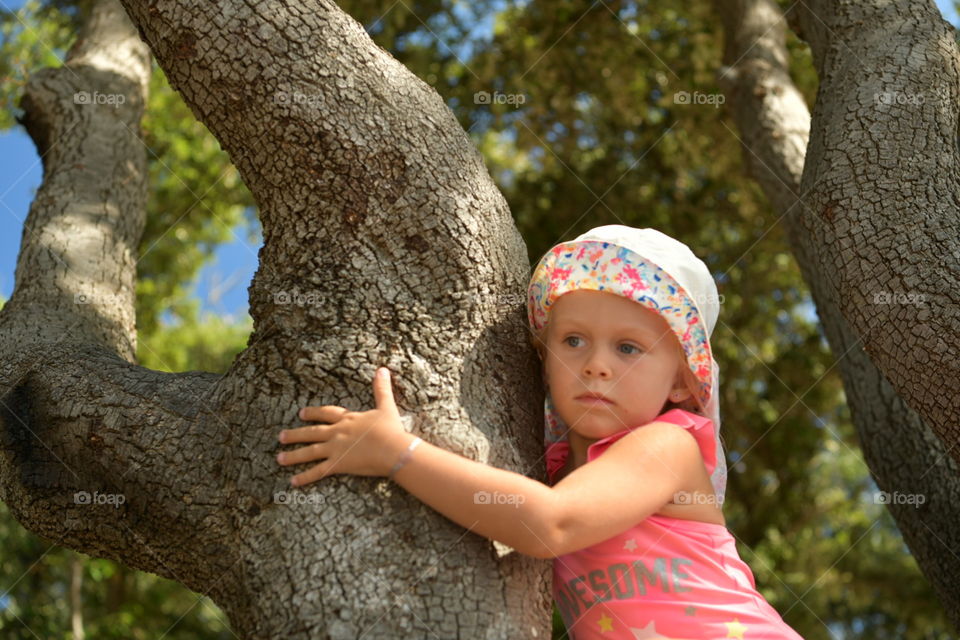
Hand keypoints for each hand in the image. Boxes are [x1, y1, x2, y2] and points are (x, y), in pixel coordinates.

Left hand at [276, 367, 411, 486]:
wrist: (393, 449)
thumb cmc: (391, 429)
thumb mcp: (386, 406)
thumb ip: (381, 389)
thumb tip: (382, 369)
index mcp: (348, 419)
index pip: (326, 414)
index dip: (314, 413)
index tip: (301, 413)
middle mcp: (337, 432)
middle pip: (312, 433)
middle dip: (296, 434)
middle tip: (281, 436)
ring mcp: (335, 448)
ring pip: (309, 452)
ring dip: (293, 455)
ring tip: (279, 458)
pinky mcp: (338, 464)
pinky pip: (318, 471)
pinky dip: (305, 477)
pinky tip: (293, 482)